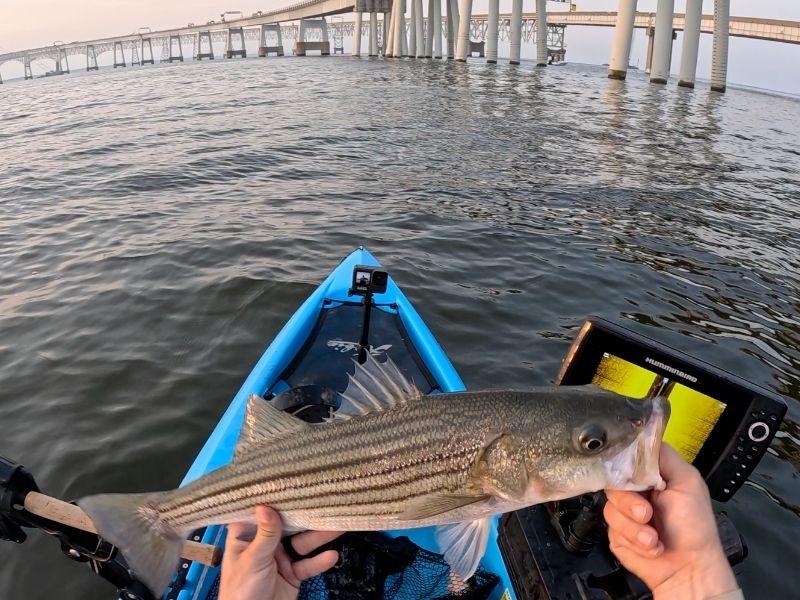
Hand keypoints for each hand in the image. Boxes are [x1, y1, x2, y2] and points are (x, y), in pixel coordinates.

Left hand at [219, 506, 342, 599]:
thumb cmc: (240, 591)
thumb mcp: (252, 560)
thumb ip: (265, 534)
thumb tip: (266, 506)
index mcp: (246, 535)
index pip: (261, 510)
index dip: (276, 497)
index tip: (292, 481)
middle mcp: (264, 543)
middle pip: (288, 524)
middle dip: (306, 515)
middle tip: (326, 500)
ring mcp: (280, 558)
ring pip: (303, 542)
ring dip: (320, 536)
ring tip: (338, 526)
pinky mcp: (293, 574)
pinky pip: (308, 565)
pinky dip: (320, 561)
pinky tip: (332, 556)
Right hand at [604, 444, 738, 599]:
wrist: (688, 569)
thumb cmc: (694, 529)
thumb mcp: (687, 481)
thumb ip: (663, 456)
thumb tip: (641, 437)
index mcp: (653, 474)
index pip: (626, 456)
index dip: (623, 464)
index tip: (632, 478)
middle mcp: (637, 490)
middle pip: (612, 481)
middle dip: (629, 502)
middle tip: (646, 513)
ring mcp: (625, 512)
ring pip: (610, 507)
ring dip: (634, 526)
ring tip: (653, 536)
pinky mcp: (617, 533)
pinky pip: (611, 528)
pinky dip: (633, 539)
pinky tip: (650, 545)